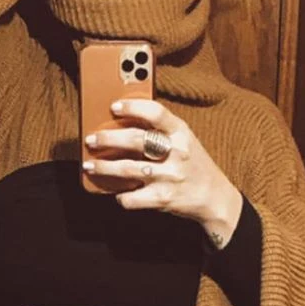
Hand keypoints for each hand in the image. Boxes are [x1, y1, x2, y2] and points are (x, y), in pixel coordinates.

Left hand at [83, 97, 242, 244]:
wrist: (215, 197)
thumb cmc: (193, 163)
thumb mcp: (184, 140)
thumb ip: (160, 130)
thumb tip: (121, 121)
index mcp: (182, 132)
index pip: (156, 113)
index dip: (133, 108)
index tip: (114, 106)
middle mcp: (177, 152)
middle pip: (135, 140)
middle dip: (108, 139)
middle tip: (91, 139)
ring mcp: (169, 176)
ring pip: (127, 169)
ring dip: (103, 167)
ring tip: (89, 165)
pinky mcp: (163, 198)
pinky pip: (132, 198)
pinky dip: (120, 196)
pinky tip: (116, 193)